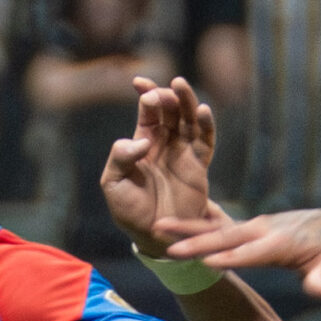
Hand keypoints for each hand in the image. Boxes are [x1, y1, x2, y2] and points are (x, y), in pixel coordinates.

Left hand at [101, 74, 217, 256]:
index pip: (148, 111)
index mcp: (144, 142)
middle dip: (166, 96)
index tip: (140, 83)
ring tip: (181, 86)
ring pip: (189, 119)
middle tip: (162, 92)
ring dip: (187, 101)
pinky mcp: (199, 166)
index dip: (146, 94)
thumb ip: (119, 158)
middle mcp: (166, 143)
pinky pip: (206, 142)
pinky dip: (206, 125)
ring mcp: (184, 153)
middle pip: (170, 110)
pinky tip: (203, 111)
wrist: (154, 236)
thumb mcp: (113, 183)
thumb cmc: (130, 210)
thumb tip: (141, 141)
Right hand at [161, 206, 320, 296]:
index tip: (206, 262)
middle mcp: (265, 230)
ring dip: (187, 228)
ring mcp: (256, 227)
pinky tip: (173, 226)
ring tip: (158, 226)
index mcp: (282, 243)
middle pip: (226, 236)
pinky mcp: (251, 229)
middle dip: (197, 242)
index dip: (231, 258)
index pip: (253, 253)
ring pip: (217, 228)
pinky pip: (220, 228)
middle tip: (168, 246)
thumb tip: (320, 290)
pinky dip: (197, 227)